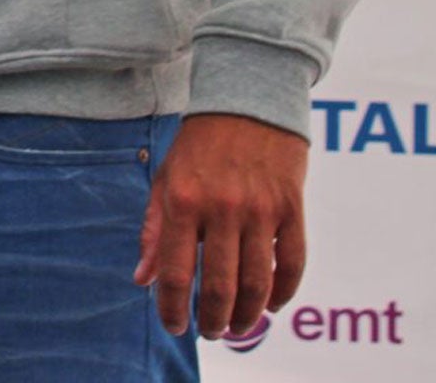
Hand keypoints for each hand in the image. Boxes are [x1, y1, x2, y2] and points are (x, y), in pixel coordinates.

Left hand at [134, 113, 307, 339]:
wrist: (246, 102)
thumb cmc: (198, 147)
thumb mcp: (166, 181)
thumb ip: (155, 232)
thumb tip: (143, 281)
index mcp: (182, 201)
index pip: (177, 272)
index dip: (173, 308)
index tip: (174, 326)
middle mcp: (221, 208)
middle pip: (220, 286)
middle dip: (213, 320)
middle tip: (210, 332)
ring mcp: (260, 209)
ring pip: (258, 282)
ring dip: (248, 315)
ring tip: (238, 327)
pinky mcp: (291, 208)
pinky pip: (292, 263)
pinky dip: (283, 292)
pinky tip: (271, 304)